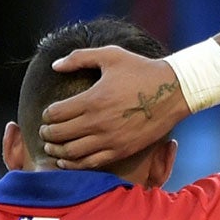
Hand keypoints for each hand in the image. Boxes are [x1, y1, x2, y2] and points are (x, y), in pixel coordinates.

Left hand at [40, 46, 187, 166]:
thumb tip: (54, 65)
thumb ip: (79, 57)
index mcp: (92, 99)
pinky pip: (90, 163)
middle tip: (45, 130)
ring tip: (52, 146)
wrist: (174, 91)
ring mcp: (110, 139)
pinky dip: (73, 164)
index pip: (55, 114)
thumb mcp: (111, 55)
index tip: (48, 114)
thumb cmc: (141, 70)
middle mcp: (98, 122)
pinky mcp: (121, 150)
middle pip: (58, 134)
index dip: (46, 115)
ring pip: (70, 152)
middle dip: (47, 133)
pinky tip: (67, 160)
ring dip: (56, 150)